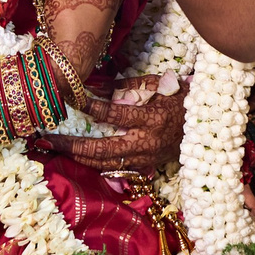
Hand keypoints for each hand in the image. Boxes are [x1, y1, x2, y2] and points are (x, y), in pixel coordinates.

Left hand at [41, 74, 183, 174]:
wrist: (207, 123)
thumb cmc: (180, 97)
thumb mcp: (156, 85)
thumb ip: (125, 87)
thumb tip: (94, 87)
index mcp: (151, 118)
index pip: (113, 114)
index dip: (89, 106)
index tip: (68, 98)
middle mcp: (147, 142)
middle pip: (102, 149)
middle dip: (71, 145)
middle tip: (48, 139)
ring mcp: (146, 158)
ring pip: (105, 164)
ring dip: (78, 157)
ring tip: (56, 149)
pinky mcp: (146, 166)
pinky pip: (116, 169)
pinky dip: (96, 164)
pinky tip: (78, 158)